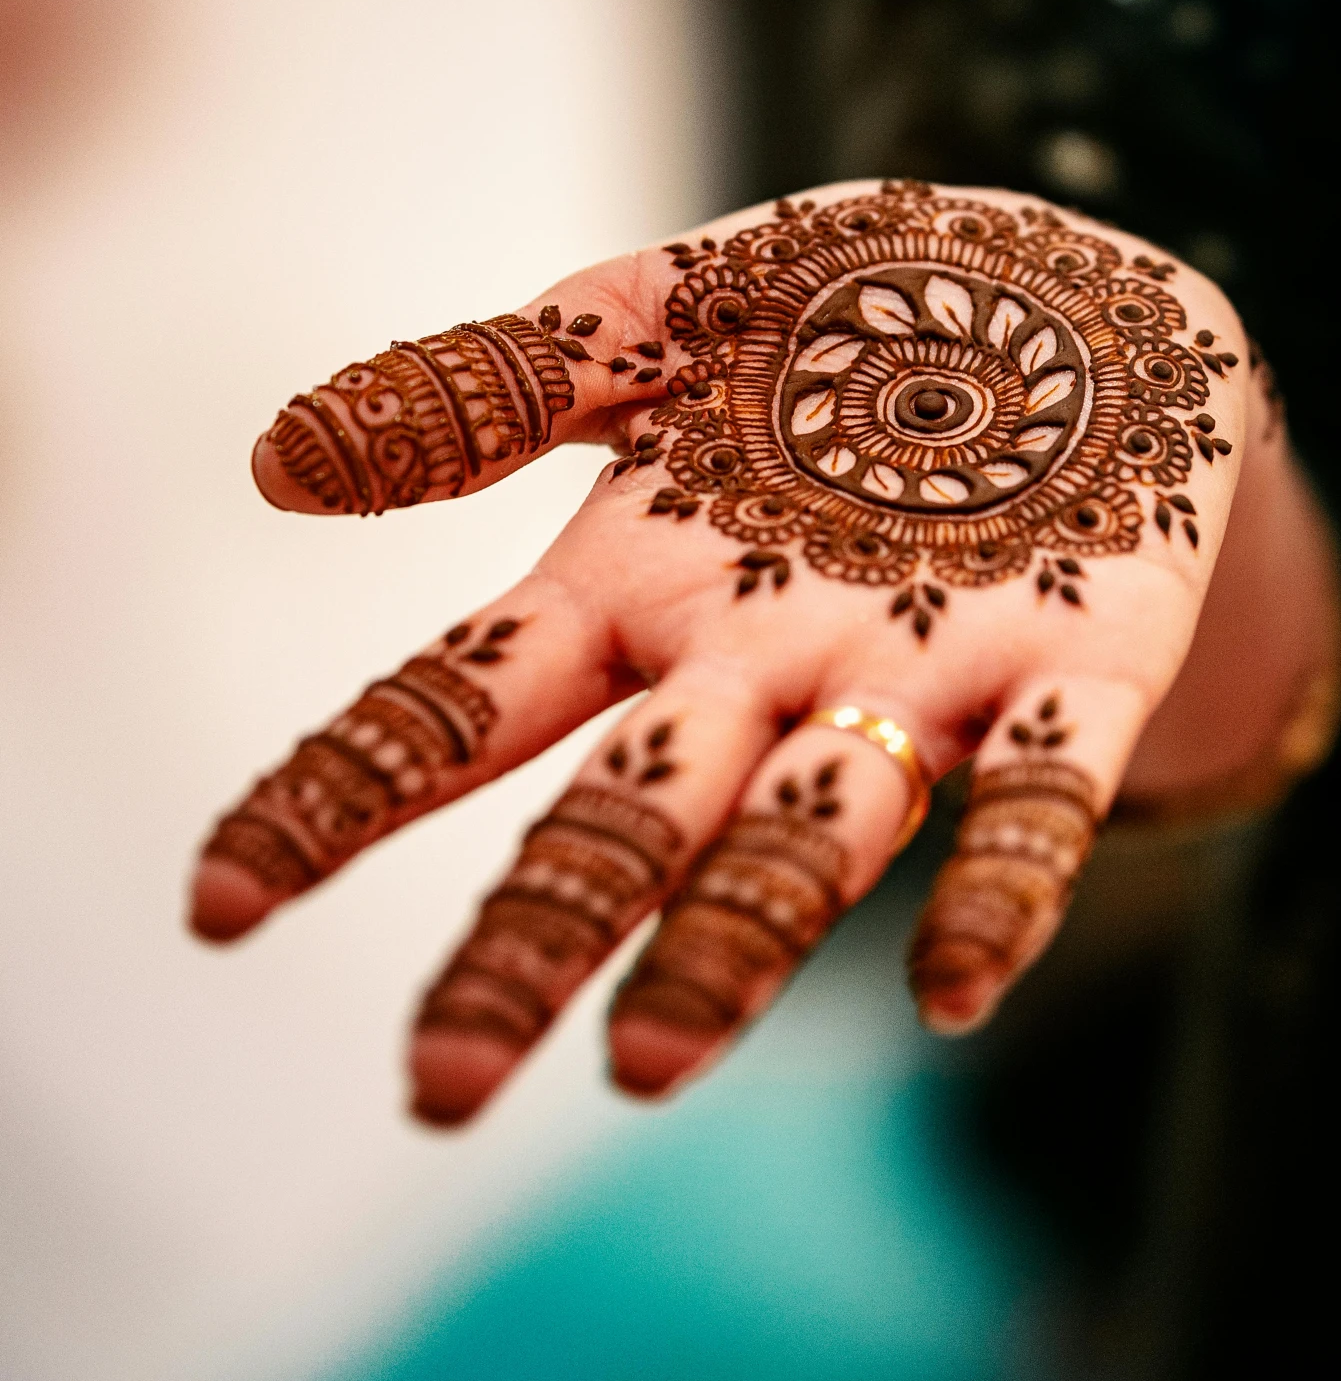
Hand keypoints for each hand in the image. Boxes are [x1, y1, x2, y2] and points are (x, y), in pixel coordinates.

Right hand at [192, 179, 1315, 1125]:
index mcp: (638, 583)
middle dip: (531, 943)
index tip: (218, 904)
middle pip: (618, 822)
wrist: (1083, 292)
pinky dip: (999, 882)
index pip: (459, 709)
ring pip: (804, 843)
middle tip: (440, 1088)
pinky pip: (1038, 792)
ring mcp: (912, 681)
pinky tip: (962, 988)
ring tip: (648, 1070)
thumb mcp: (657, 313)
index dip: (341, 795)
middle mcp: (754, 666)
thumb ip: (493, 382)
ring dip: (730, 951)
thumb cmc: (847, 309)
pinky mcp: (1081, 669)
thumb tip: (274, 465)